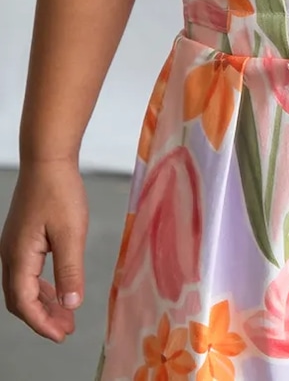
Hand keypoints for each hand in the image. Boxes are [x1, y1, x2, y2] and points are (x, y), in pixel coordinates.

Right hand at [0, 159, 88, 341]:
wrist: (47, 157)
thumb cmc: (59, 190)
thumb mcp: (71, 232)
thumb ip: (70, 270)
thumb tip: (71, 305)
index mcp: (19, 256)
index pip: (25, 303)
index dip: (42, 323)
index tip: (61, 335)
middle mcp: (11, 254)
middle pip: (20, 299)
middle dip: (42, 317)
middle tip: (66, 330)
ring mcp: (14, 245)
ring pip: (23, 286)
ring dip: (43, 303)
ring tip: (65, 316)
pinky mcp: (22, 236)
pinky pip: (27, 271)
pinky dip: (42, 286)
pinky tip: (59, 289)